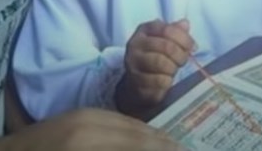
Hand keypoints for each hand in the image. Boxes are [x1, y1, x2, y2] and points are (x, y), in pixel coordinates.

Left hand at [3, 108, 185, 150]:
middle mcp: (90, 124)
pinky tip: (142, 138)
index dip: (165, 149)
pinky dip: (133, 129)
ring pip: (128, 123)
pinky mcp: (78, 113)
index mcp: (88, 144)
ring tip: (170, 146)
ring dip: (151, 136)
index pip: (140, 144)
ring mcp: (83, 115)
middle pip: (139, 133)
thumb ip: (118, 148)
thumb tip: (141, 147)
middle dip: (164, 144)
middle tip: (184, 150)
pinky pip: (114, 118)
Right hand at [116, 19, 194, 118]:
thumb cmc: (155, 55)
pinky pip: (158, 81)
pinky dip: (167, 82)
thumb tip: (185, 24)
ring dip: (173, 68)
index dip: (184, 39)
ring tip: (173, 70)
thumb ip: (176, 31)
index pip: (167, 29)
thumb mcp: (164, 39)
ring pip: (161, 63)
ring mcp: (133, 63)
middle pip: (166, 46)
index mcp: (144, 30)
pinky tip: (167, 81)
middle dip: (180, 55)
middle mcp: (135, 44)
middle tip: (182, 61)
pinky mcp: (136, 81)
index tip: (191, 47)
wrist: (137, 79)